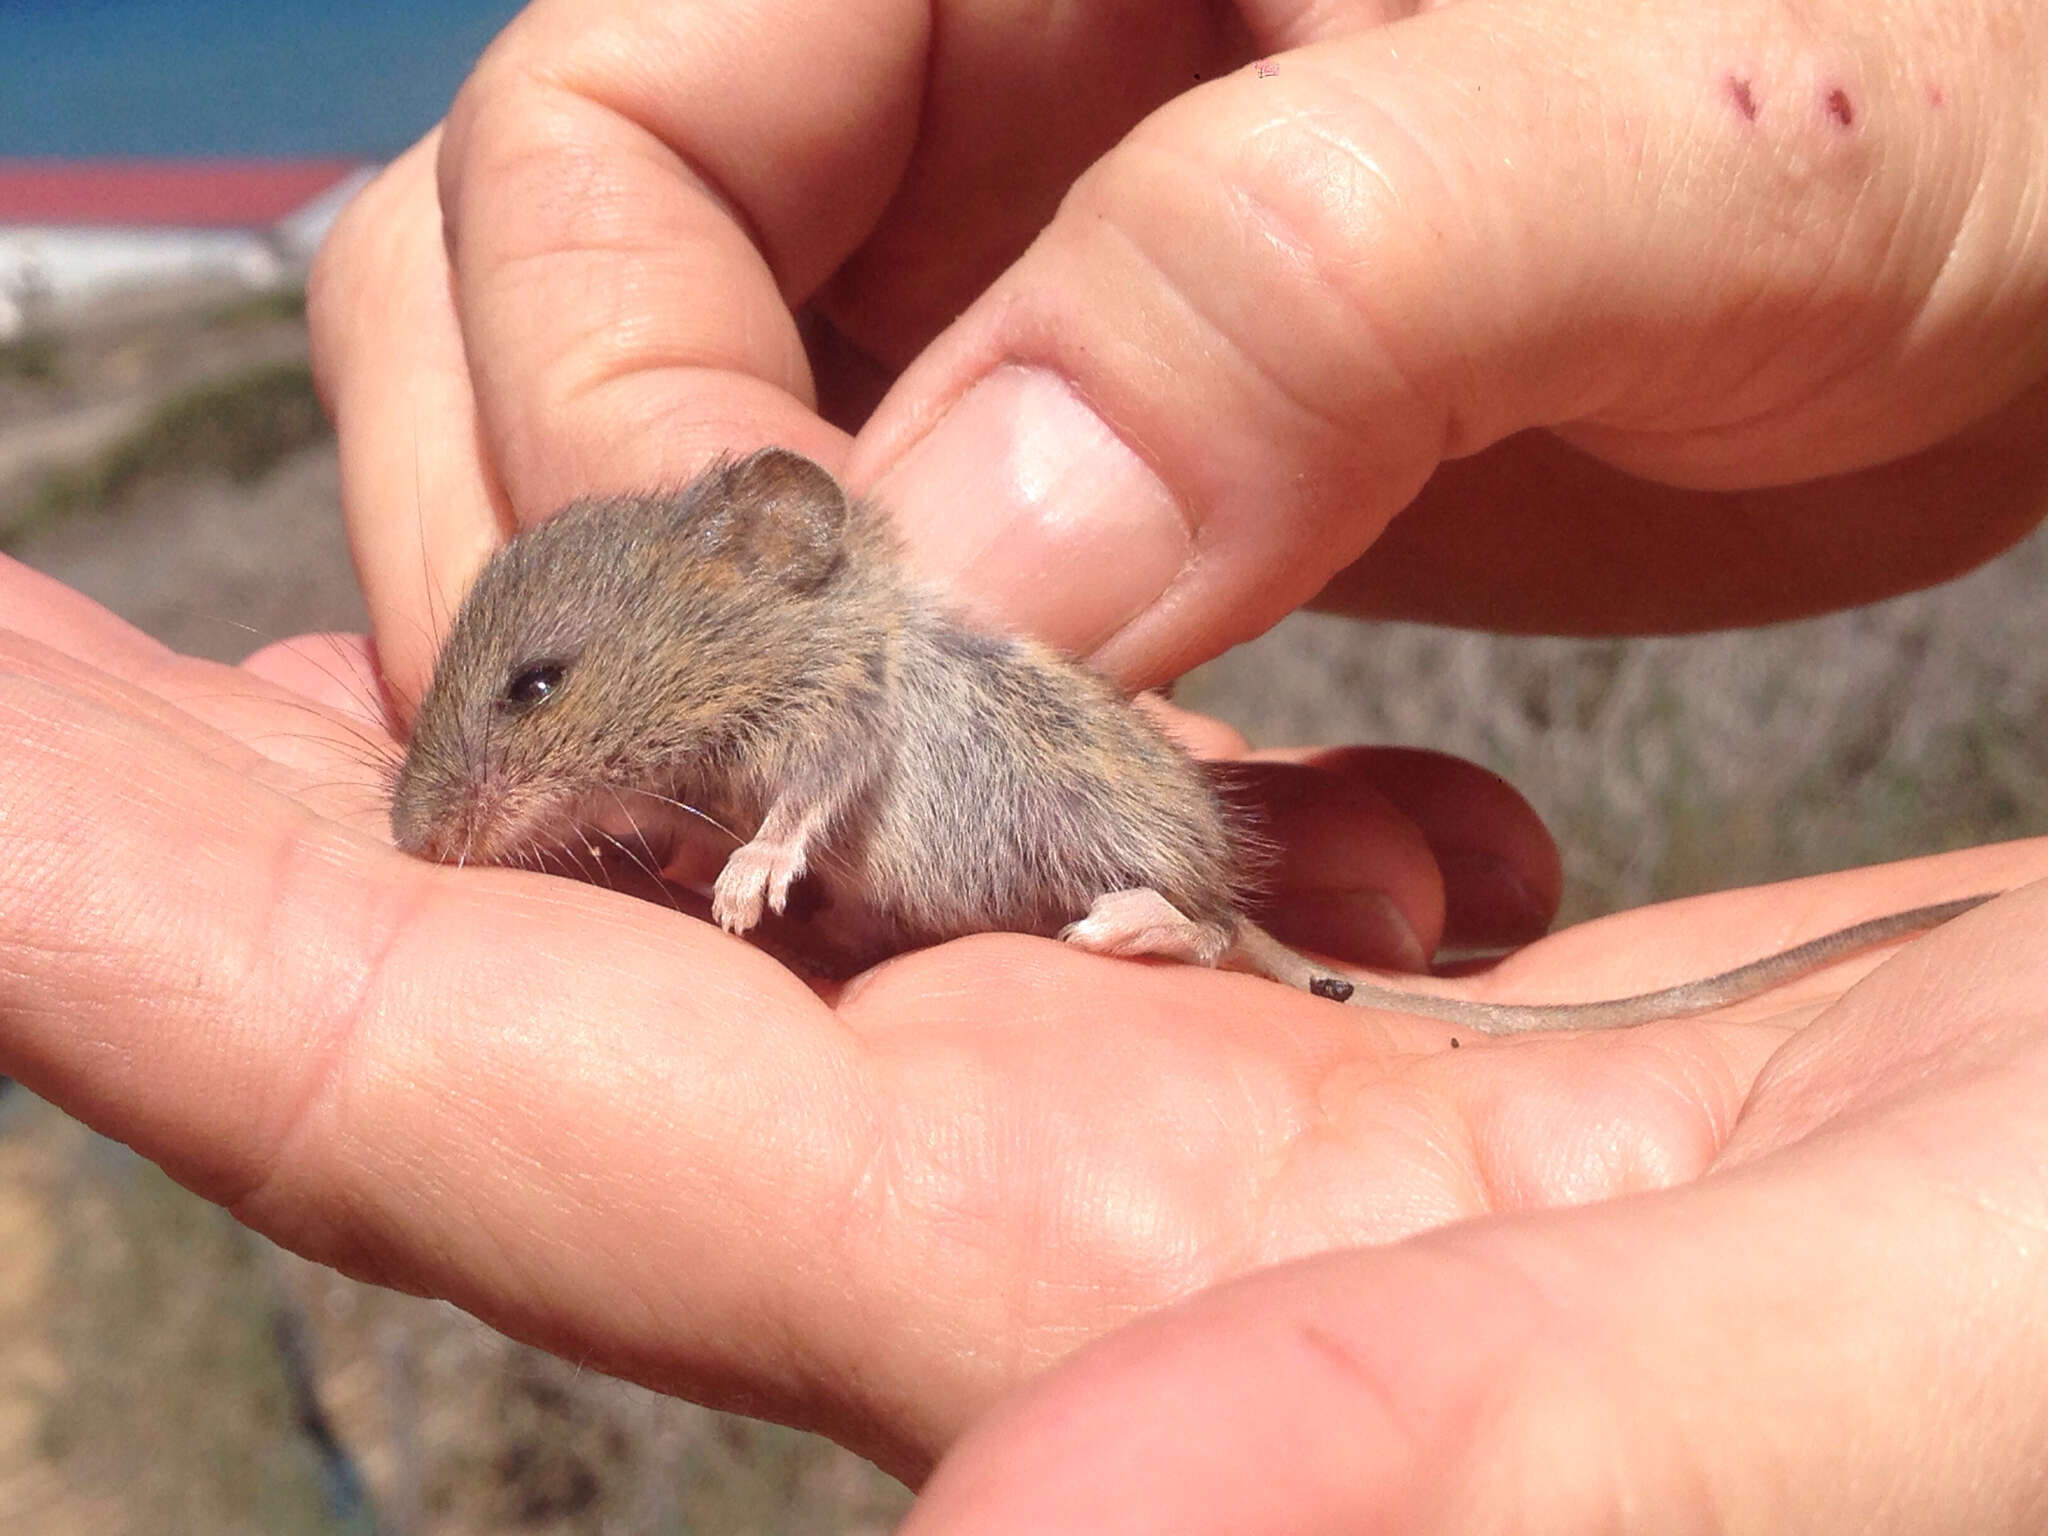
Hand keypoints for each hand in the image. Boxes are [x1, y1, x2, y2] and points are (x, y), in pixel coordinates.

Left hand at [4, 558, 2038, 1490]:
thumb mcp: (1932, 1339)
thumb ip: (1498, 1479)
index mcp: (1166, 1299)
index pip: (537, 1124)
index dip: (181, 941)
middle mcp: (1116, 1241)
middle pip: (534, 1030)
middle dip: (202, 835)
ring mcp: (1202, 1134)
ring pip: (704, 941)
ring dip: (454, 768)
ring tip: (192, 640)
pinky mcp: (1328, 1042)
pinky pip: (924, 874)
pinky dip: (757, 751)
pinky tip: (667, 662)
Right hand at [311, 0, 2047, 701]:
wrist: (2035, 218)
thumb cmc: (1970, 80)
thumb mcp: (1709, 122)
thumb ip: (1317, 279)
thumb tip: (963, 575)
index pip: (596, 139)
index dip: (619, 428)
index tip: (784, 710)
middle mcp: (941, 69)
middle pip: (553, 335)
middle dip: (656, 632)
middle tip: (843, 859)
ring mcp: (993, 277)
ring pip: (716, 514)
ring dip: (824, 743)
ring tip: (1069, 886)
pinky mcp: (1081, 453)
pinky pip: (903, 630)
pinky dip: (980, 783)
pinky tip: (1173, 860)